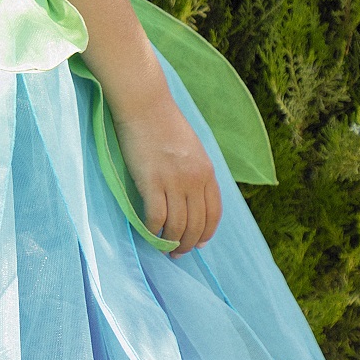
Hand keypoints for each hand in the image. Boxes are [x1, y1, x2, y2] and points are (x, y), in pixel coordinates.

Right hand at [112, 91, 221, 255]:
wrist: (146, 107)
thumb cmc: (164, 124)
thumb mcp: (192, 149)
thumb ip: (196, 172)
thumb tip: (191, 196)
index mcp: (207, 172)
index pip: (213, 213)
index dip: (207, 233)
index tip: (199, 244)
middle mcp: (195, 181)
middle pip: (196, 224)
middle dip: (187, 244)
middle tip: (177, 253)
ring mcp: (174, 182)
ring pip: (177, 225)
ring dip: (170, 242)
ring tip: (163, 248)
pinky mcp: (152, 183)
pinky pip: (156, 217)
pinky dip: (152, 230)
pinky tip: (148, 233)